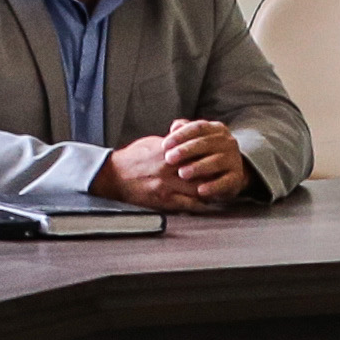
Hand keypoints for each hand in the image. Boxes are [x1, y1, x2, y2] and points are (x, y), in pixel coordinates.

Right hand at [103, 125, 250, 211]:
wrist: (113, 176)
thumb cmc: (133, 158)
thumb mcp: (153, 143)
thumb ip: (172, 141)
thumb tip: (186, 135)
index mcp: (168, 150)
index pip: (196, 151)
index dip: (210, 154)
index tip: (220, 156)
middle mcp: (169, 167)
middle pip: (201, 169)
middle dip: (215, 172)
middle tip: (226, 173)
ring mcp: (167, 184)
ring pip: (198, 187)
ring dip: (211, 189)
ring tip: (221, 189)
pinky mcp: (163, 200)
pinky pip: (188, 204)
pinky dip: (201, 204)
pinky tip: (208, 204)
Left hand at [159, 118, 253, 205]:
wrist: (229, 173)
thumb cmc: (205, 154)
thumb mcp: (196, 140)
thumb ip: (184, 131)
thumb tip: (174, 127)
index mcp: (216, 129)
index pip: (198, 127)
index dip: (180, 135)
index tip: (164, 145)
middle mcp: (227, 142)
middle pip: (205, 143)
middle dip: (186, 151)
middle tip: (169, 159)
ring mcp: (234, 159)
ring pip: (216, 162)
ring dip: (198, 167)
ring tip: (182, 174)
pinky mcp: (236, 177)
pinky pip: (225, 182)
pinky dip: (213, 186)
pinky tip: (200, 190)